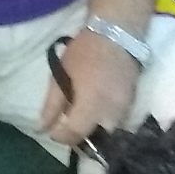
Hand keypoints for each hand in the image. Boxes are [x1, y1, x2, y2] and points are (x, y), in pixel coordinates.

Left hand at [38, 27, 139, 146]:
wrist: (117, 34)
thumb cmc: (84, 52)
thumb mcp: (61, 75)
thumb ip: (52, 105)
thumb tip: (42, 128)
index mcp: (91, 105)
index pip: (75, 135)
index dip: (61, 137)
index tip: (53, 131)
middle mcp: (111, 113)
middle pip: (95, 139)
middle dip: (80, 138)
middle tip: (68, 126)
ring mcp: (125, 109)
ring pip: (109, 133)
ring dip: (94, 131)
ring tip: (81, 117)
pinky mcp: (132, 103)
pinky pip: (118, 122)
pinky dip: (105, 121)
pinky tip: (95, 110)